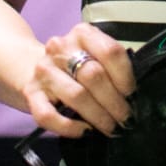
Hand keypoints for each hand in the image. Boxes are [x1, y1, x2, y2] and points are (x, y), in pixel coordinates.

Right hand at [25, 23, 136, 137]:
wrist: (32, 67)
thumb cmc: (74, 66)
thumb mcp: (95, 56)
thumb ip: (113, 68)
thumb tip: (134, 97)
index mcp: (82, 33)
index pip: (110, 52)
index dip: (126, 77)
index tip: (133, 95)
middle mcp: (60, 48)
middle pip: (94, 75)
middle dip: (115, 102)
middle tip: (126, 119)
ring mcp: (43, 70)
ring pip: (76, 95)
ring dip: (98, 116)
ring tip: (111, 127)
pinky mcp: (31, 94)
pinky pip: (49, 115)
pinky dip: (69, 127)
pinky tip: (85, 131)